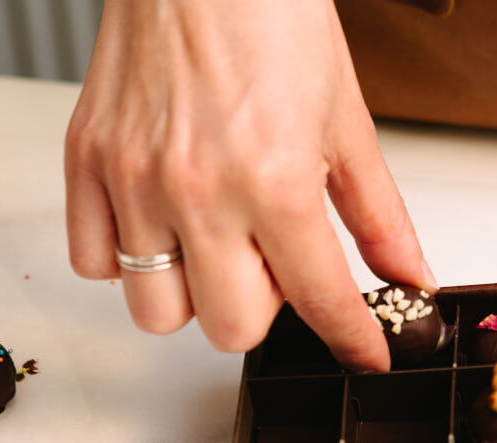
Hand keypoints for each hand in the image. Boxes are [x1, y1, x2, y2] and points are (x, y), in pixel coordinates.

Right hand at [65, 0, 436, 370]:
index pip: (320, 299)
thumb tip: (409, 274)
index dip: (351, 340)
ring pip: (158, 313)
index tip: (363, 354)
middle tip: (277, 263)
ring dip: (197, 295)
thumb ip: (378, 214)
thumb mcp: (346, 120)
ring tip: (216, 244)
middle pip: (231, 329)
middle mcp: (197, 190)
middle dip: (268, 312)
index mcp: (274, 179)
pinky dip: (131, 261)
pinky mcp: (87, 163)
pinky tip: (162, 223)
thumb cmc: (273, 16)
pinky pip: (94, 264)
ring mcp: (133, 181)